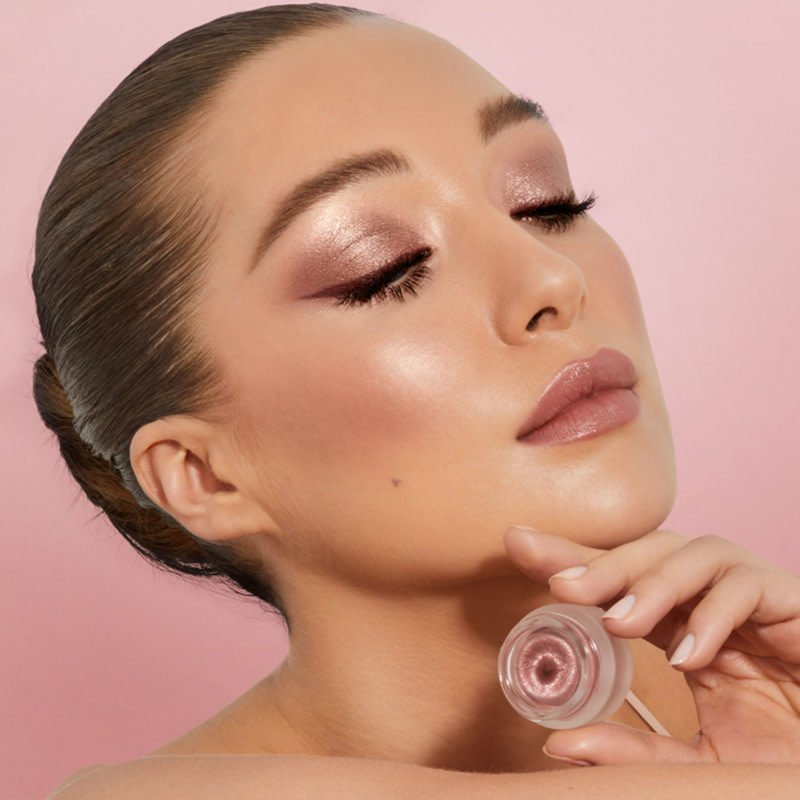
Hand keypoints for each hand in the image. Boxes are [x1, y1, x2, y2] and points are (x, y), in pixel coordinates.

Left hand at [504, 527, 799, 764]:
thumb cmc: (779, 756)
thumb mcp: (698, 762)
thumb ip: (636, 752)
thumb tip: (558, 745)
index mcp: (682, 625)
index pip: (620, 580)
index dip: (572, 559)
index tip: (519, 545)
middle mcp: (711, 600)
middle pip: (650, 553)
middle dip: (601, 563)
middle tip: (559, 585)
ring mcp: (752, 597)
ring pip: (693, 554)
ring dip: (650, 583)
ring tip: (617, 625)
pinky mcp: (791, 603)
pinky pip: (745, 586)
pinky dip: (712, 614)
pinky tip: (689, 655)